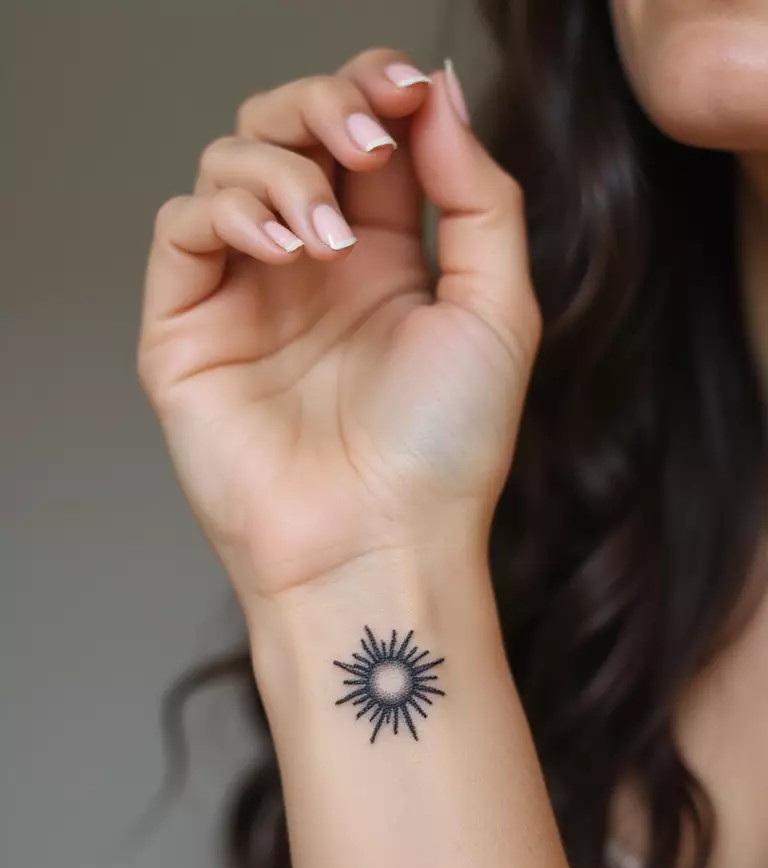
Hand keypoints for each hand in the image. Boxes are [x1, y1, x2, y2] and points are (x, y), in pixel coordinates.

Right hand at [137, 49, 540, 609]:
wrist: (379, 545)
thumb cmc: (444, 450)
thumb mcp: (498, 310)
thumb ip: (477, 195)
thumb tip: (439, 95)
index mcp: (382, 260)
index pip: (363, 138)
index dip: (376, 92)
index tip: (405, 88)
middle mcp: (310, 270)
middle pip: (288, 130)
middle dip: (322, 105)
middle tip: (363, 136)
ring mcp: (246, 297)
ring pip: (228, 164)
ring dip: (279, 168)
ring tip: (321, 238)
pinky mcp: (188, 329)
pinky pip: (182, 227)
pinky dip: (225, 211)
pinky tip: (279, 247)